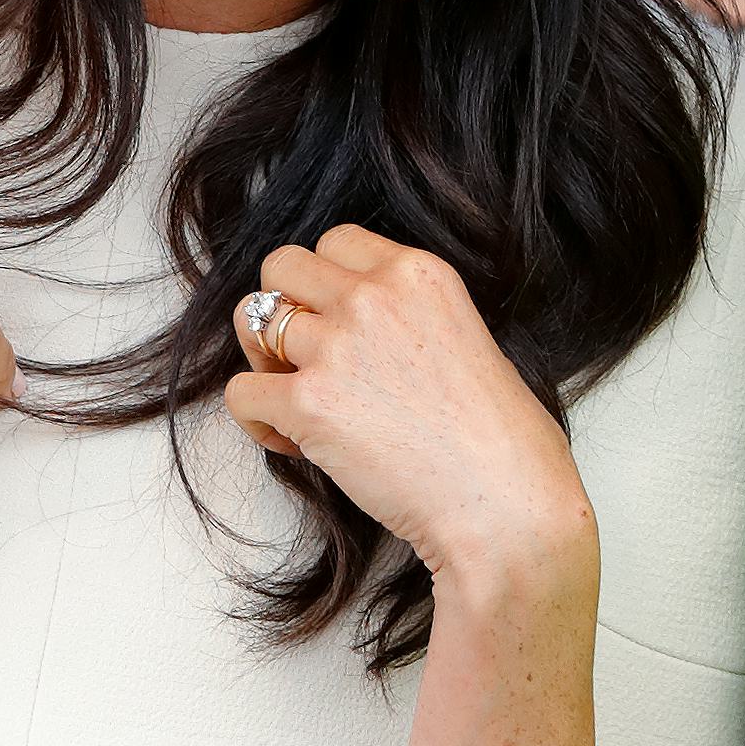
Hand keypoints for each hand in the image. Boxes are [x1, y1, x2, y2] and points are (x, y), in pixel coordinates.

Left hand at [228, 229, 592, 597]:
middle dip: (282, 305)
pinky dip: (255, 419)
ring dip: (264, 360)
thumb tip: (370, 334)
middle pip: (281, 265)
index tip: (338, 321)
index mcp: (419, 273)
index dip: (327, 282)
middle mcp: (374, 296)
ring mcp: (336, 346)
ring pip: (249, 320)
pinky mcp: (308, 403)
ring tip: (295, 399)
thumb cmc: (504, 442)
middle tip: (304, 355)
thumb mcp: (471, 339)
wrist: (504, 504)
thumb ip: (413, 318)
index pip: (337, 241)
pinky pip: (240, 392)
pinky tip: (292, 441)